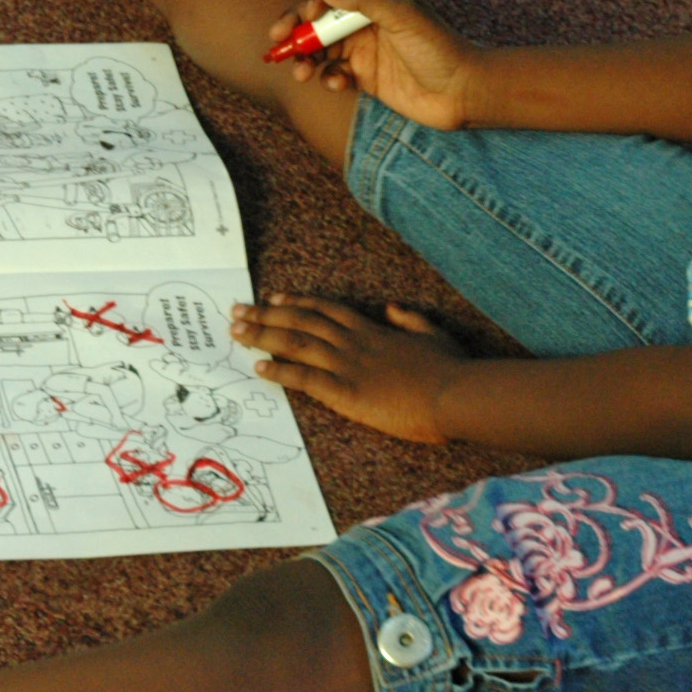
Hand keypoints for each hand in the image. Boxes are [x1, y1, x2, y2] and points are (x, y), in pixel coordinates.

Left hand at [230, 294, 465, 444]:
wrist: (454, 395)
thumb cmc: (450, 369)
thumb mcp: (433, 334)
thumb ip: (411, 320)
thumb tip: (392, 308)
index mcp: (374, 330)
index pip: (327, 309)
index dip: (298, 301)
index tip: (275, 296)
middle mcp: (354, 342)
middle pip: (302, 320)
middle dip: (266, 313)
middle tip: (239, 309)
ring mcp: (348, 365)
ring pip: (295, 343)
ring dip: (262, 335)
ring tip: (236, 331)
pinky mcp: (346, 392)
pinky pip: (303, 378)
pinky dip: (278, 371)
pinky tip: (258, 368)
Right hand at [269, 0, 490, 129]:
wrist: (462, 93)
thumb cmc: (441, 49)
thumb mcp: (404, 16)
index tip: (308, 12)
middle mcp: (369, 20)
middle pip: (321, 18)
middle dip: (298, 28)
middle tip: (278, 39)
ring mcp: (366, 49)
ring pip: (323, 48)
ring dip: (306, 57)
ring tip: (301, 72)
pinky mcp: (366, 77)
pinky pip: (334, 73)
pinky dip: (328, 78)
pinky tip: (336, 84)